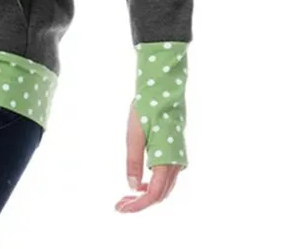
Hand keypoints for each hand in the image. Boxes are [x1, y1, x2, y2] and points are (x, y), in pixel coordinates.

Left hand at [115, 98, 182, 212]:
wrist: (164, 89)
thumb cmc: (147, 109)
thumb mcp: (134, 134)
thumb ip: (133, 161)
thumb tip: (132, 187)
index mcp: (167, 160)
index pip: (153, 194)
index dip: (138, 205)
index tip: (120, 208)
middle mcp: (176, 164)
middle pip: (159, 194)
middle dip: (139, 203)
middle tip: (119, 204)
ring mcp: (177, 159)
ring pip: (163, 187)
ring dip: (145, 196)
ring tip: (125, 197)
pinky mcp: (175, 153)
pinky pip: (165, 178)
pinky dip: (152, 185)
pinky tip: (138, 183)